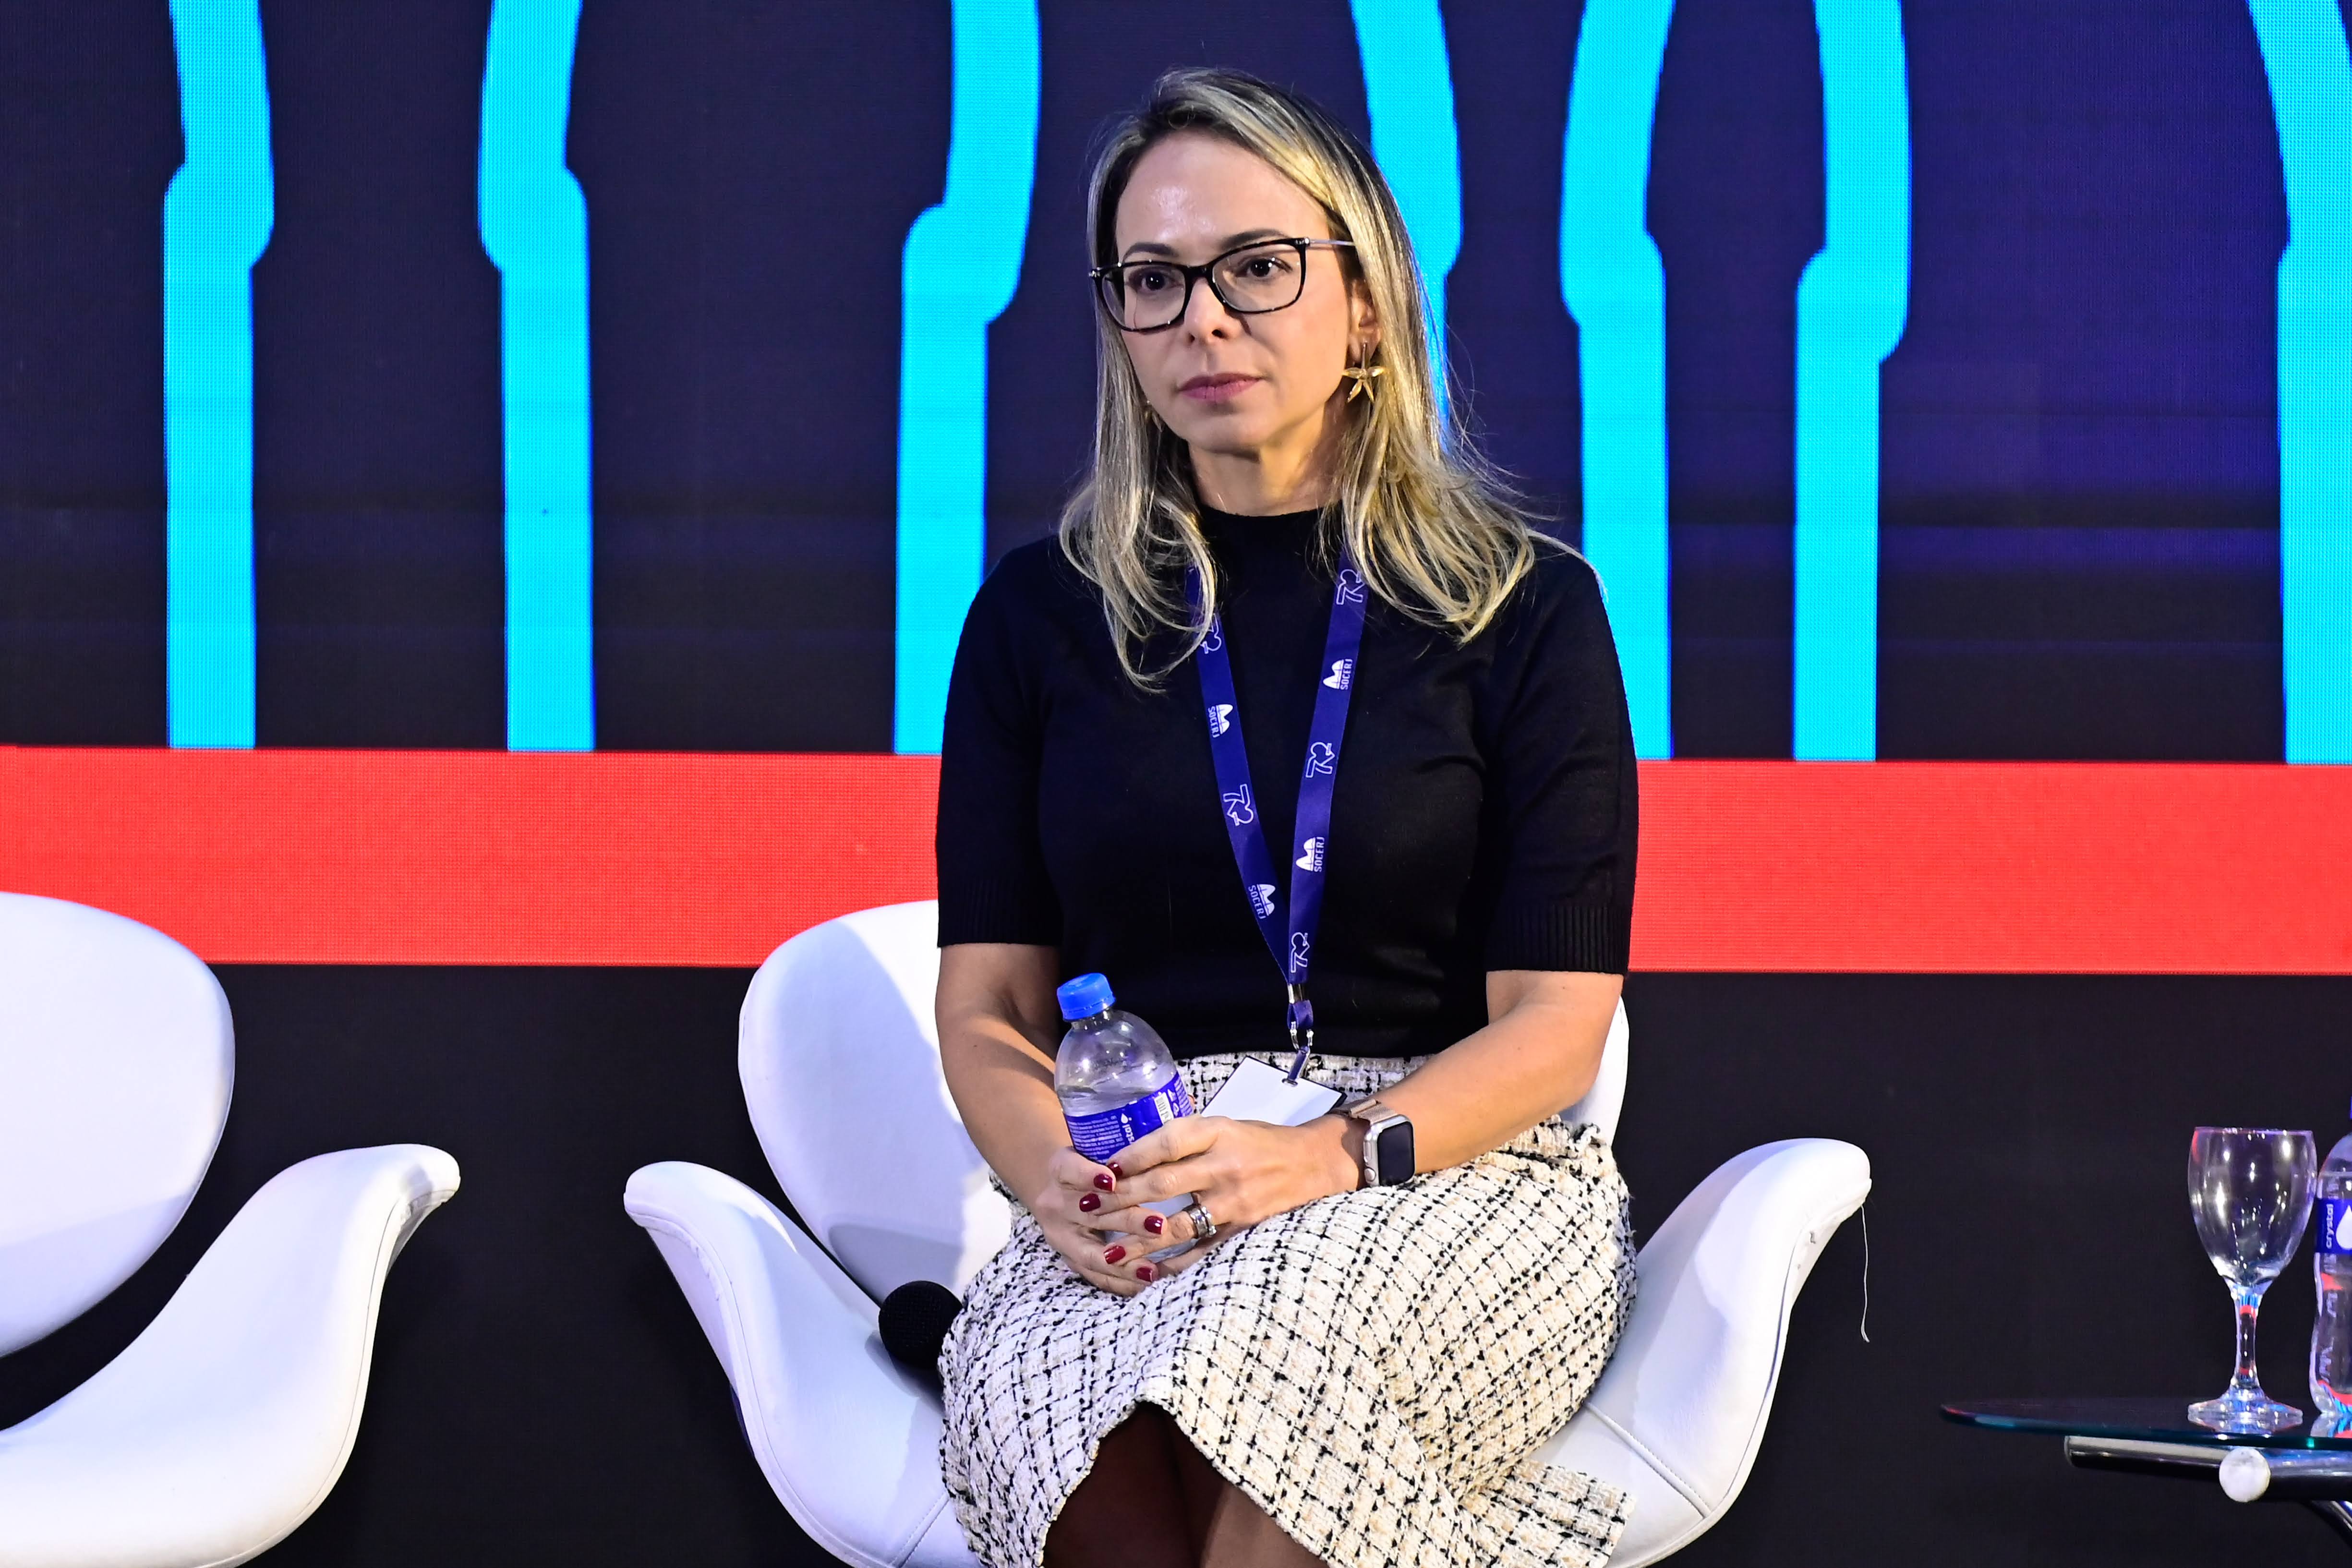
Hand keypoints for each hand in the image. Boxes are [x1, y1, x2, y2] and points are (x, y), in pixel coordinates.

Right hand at [1027, 1146, 1177, 1296]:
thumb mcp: (1095, 1150)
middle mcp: (1056, 1204)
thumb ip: (1120, 1155)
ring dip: (1124, 1263)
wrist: (1060, 1188)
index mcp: (1061, 1169)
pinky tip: (1148, 1281)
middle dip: (1127, 1222)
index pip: (1071, 1170)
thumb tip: (1163, 1149)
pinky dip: (1123, 1281)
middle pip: (1092, 1215)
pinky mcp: (1071, 1260)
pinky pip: (1097, 1277)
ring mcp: (1061, 1236)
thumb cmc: (1090, 1164)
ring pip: (1092, 1254)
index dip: (1090, 1176)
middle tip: (1159, 1225)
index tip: (1113, 1180)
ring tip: (1153, 1269)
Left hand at [1092, 1115, 1360, 1277]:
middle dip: (1120, 1199)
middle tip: (1086, 1210)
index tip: (1101, 1170)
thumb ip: (1186, 1138)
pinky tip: (1148, 1273)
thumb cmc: (1263, 1142)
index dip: (1131, 1157)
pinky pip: (1202, 1251)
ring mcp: (1235, 1201)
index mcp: (1218, 1132)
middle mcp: (1225, 1166)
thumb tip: (1133, 1152)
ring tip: (1107, 1251)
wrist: (1316, 1163)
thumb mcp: (1226, 1125)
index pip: (1166, 1143)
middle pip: (1163, 1183)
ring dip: (1138, 1240)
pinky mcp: (1243, 1229)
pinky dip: (1174, 1264)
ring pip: (1177, 1224)